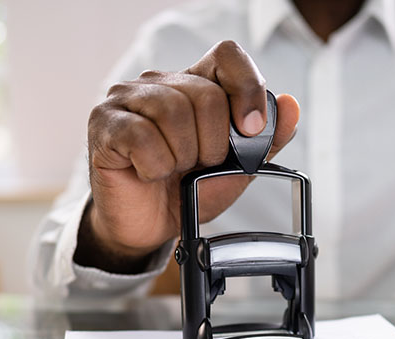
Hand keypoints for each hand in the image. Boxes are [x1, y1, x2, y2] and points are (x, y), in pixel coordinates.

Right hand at [80, 40, 299, 271]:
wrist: (150, 228)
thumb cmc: (187, 191)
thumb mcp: (237, 169)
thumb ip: (266, 140)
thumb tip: (290, 106)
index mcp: (195, 85)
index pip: (226, 56)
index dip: (246, 87)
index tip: (251, 128)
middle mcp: (160, 83)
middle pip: (205, 94)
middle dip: (212, 144)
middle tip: (198, 165)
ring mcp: (127, 99)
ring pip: (173, 112)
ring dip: (182, 155)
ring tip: (174, 170)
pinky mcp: (104, 123)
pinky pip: (142, 137)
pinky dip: (155, 166)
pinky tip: (149, 173)